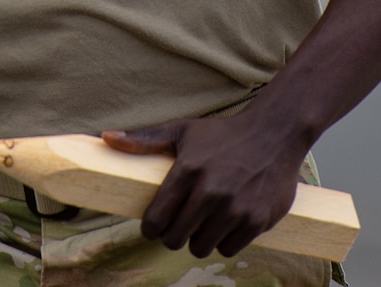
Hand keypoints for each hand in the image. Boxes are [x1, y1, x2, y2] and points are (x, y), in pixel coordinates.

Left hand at [102, 110, 310, 257]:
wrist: (274, 134)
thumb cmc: (223, 134)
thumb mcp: (181, 130)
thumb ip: (144, 139)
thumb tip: (106, 137)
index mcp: (188, 171)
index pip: (157, 218)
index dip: (150, 228)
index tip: (151, 228)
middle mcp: (211, 193)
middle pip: (177, 238)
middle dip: (171, 236)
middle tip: (175, 229)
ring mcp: (236, 209)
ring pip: (203, 247)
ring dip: (198, 241)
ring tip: (199, 227)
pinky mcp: (258, 220)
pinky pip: (230, 249)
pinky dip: (224, 243)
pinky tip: (222, 228)